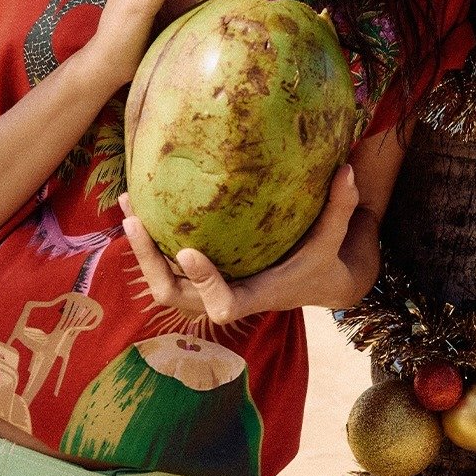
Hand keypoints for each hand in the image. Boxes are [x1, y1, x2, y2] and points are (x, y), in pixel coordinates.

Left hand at [119, 166, 361, 324]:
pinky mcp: (200, 277)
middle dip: (150, 261)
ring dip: (140, 251)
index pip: (222, 305)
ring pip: (161, 285)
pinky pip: (165, 266)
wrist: (313, 283)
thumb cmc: (321, 260)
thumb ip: (339, 206)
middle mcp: (225, 297)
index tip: (188, 250)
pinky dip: (149, 242)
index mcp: (256, 295)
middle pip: (172, 296)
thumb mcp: (333, 236)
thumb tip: (348, 169)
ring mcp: (208, 290)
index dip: (204, 283)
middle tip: (136, 221)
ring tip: (127, 208)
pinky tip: (137, 204)